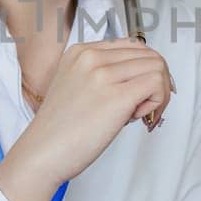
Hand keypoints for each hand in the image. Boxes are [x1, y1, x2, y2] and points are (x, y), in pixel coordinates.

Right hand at [0, 36, 175, 200]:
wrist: (41, 154)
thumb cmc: (60, 131)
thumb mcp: (77, 87)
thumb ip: (104, 75)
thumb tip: (143, 78)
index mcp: (80, 52)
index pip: (132, 46)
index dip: (143, 70)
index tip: (141, 93)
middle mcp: (92, 57)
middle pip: (149, 55)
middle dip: (156, 81)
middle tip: (145, 107)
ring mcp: (103, 74)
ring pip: (157, 67)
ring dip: (159, 93)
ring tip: (140, 114)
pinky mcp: (116, 96)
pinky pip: (157, 84)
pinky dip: (159, 102)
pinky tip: (140, 118)